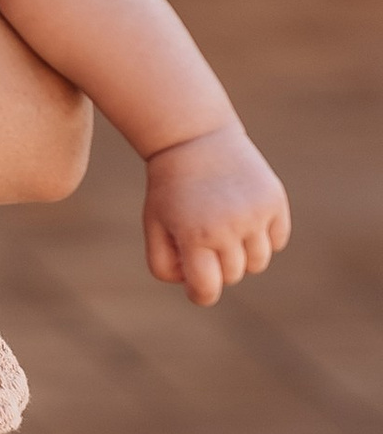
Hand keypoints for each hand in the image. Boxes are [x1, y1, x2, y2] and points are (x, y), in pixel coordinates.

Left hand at [142, 118, 289, 304]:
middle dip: (218, 266)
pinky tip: (244, 215)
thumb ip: (163, 266)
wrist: (195, 140)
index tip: (197, 286)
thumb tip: (195, 286)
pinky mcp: (274, 200)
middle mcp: (228, 227)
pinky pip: (278, 240)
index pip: (207, 290)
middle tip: (204, 239)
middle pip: (233, 276)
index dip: (201, 294)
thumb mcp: (154, 226)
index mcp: (194, 236)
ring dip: (243, 254)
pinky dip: (265, 236)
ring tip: (224, 228)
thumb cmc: (171, 190)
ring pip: (259, 262)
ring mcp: (255, 214)